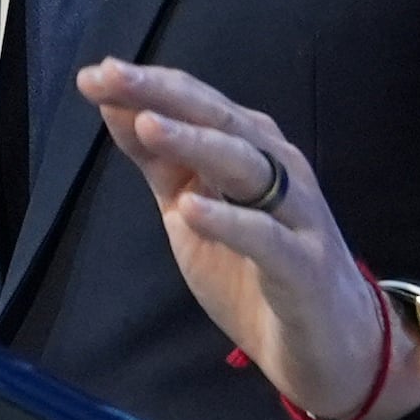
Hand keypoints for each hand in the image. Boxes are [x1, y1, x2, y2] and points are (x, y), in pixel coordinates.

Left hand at [75, 56, 418, 419]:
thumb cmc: (254, 269)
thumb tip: (114, 106)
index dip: (148, 86)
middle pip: (222, 121)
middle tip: (112, 76)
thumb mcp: (192, 210)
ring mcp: (296, 216)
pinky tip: (191, 208)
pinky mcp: (304, 267)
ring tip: (148, 125)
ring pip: (248, 167)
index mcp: (250, 150)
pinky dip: (231, 221)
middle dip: (165, 96)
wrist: (326, 344)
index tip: (93, 75)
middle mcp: (279, 170)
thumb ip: (160, 161)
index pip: (197, 105)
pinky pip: (268, 239)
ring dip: (196, 143)